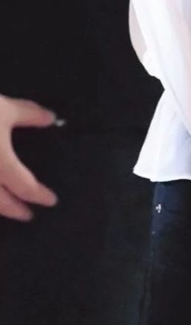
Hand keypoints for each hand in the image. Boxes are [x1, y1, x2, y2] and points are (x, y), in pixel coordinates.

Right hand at [0, 95, 58, 220]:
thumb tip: (52, 118)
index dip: (40, 195)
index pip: (25, 187)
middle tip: (27, 215)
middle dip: (15, 210)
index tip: (51, 201)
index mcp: (1, 166)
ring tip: (3, 209)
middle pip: (1, 204)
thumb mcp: (5, 109)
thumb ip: (29, 115)